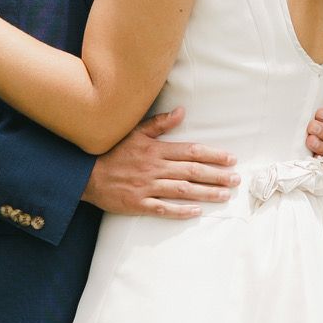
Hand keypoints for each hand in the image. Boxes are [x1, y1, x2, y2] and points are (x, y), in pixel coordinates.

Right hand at [84, 108, 238, 218]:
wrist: (85, 174)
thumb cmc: (112, 151)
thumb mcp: (134, 132)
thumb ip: (159, 123)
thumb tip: (182, 111)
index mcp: (156, 150)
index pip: (191, 151)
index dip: (213, 155)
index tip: (231, 159)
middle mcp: (154, 168)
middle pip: (192, 171)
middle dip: (217, 175)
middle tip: (236, 179)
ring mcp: (146, 187)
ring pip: (182, 190)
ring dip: (205, 193)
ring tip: (224, 195)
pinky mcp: (138, 203)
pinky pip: (162, 208)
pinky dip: (180, 211)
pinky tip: (196, 212)